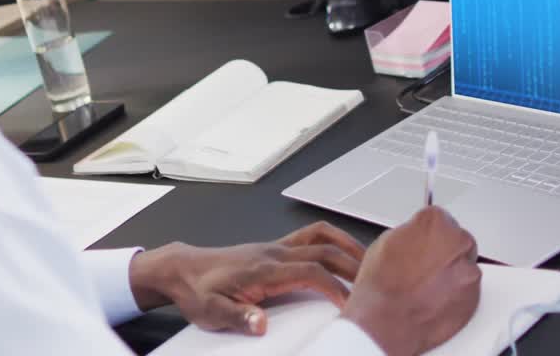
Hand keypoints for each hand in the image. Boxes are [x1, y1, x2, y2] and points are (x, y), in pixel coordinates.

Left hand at [129, 221, 366, 334]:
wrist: (183, 270)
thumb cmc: (198, 290)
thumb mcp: (211, 311)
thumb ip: (238, 317)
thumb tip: (261, 323)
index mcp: (263, 269)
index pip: (310, 271)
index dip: (335, 287)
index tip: (351, 305)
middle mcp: (273, 252)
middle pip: (324, 249)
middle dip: (353, 265)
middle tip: (375, 283)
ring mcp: (276, 247)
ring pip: (321, 236)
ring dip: (347, 246)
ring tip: (368, 263)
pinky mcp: (276, 248)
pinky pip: (311, 235)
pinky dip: (333, 239)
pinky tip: (343, 252)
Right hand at [341, 206, 481, 355]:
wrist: (386, 321)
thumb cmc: (382, 285)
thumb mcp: (387, 242)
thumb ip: (412, 234)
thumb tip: (418, 238)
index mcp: (436, 222)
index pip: (439, 218)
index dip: (428, 233)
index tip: (423, 242)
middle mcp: (458, 242)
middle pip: (457, 240)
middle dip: (444, 250)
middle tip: (424, 266)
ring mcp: (469, 271)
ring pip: (463, 266)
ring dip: (450, 272)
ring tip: (426, 286)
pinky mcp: (475, 297)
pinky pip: (468, 290)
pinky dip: (455, 294)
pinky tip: (433, 298)